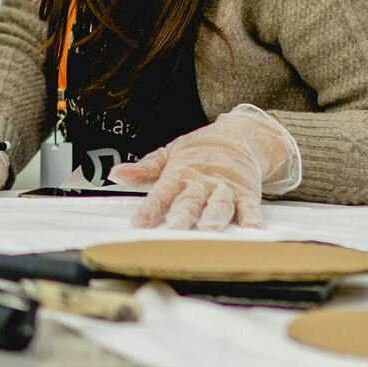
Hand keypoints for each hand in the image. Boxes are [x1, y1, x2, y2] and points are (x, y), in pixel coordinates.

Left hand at [111, 104, 300, 229]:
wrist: (237, 135)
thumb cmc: (200, 150)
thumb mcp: (168, 155)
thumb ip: (143, 170)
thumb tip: (115, 174)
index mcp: (179, 175)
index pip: (161, 194)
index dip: (150, 210)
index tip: (139, 225)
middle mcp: (201, 182)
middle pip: (190, 201)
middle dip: (181, 217)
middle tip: (174, 230)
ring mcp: (224, 187)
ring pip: (218, 203)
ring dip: (214, 216)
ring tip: (209, 230)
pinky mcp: (247, 192)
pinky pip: (249, 206)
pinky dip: (251, 216)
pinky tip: (251, 227)